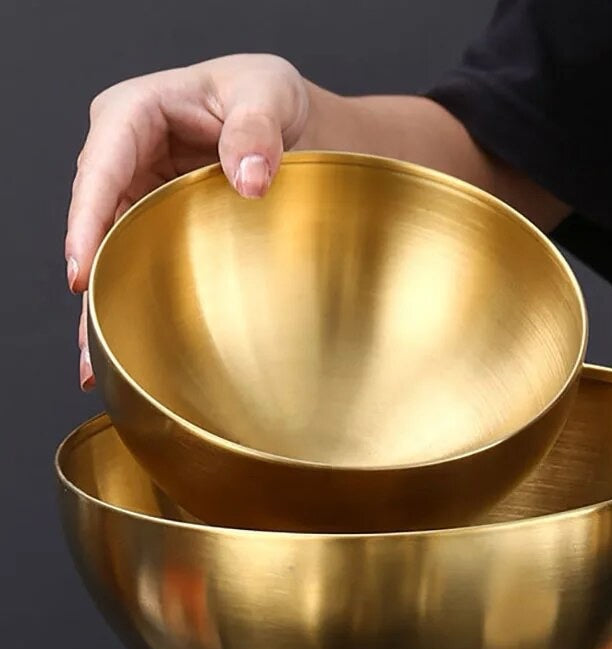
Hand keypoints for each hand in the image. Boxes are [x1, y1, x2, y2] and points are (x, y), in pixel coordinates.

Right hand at [66, 54, 309, 389]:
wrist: (293, 123)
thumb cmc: (269, 97)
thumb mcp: (268, 93)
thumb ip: (257, 130)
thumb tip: (249, 179)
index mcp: (136, 113)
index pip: (101, 169)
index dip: (87, 221)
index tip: (83, 271)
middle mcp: (126, 155)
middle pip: (96, 218)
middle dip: (90, 277)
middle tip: (93, 337)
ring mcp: (139, 190)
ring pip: (110, 248)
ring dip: (103, 302)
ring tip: (96, 358)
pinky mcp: (158, 219)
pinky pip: (135, 257)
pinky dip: (128, 298)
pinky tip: (122, 341)